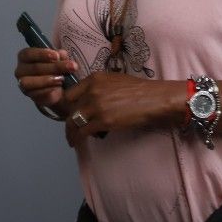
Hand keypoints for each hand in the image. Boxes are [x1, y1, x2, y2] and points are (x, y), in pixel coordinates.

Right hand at [13, 46, 76, 112]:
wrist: (58, 86)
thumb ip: (59, 55)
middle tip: (72, 66)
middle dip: (55, 67)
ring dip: (48, 80)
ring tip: (62, 78)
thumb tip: (61, 54)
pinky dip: (48, 90)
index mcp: (25, 57)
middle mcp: (21, 70)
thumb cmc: (54, 66)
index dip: (42, 54)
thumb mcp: (58, 58)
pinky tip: (58, 87)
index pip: (28, 54)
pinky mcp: (30, 96)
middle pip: (35, 68)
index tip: (57, 56)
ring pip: (30, 82)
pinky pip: (36, 94)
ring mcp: (23, 84)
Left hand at [60, 72, 184, 146]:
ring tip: (71, 139)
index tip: (69, 113)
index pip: (70, 93)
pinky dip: (77, 139)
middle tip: (71, 128)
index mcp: (93, 79)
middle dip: (68, 120)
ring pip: (73, 121)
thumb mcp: (114, 80)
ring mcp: (96, 106)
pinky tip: (77, 143)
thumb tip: (89, 99)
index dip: (67, 105)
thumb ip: (98, 87)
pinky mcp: (103, 121)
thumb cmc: (139, 90)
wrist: (154, 99)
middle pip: (69, 108)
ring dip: (70, 132)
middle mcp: (91, 90)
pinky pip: (82, 132)